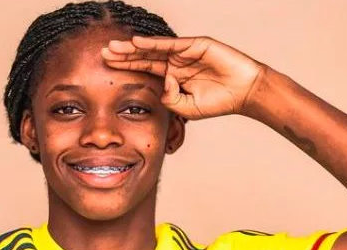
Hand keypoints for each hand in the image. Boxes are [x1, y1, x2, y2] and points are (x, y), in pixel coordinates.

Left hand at [102, 36, 264, 119]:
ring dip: (133, 48)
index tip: (106, 67)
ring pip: (153, 49)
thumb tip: (161, 86)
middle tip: (102, 53)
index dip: (126, 67)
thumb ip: (170, 99)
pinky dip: (154, 44)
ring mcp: (184, 53)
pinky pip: (171, 45)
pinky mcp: (195, 45)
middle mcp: (175, 62)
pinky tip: (137, 43)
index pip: (144, 70)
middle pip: (144, 57)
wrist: (244, 93)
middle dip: (123, 55)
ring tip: (114, 47)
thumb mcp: (186, 108)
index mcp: (172, 77)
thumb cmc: (218, 102)